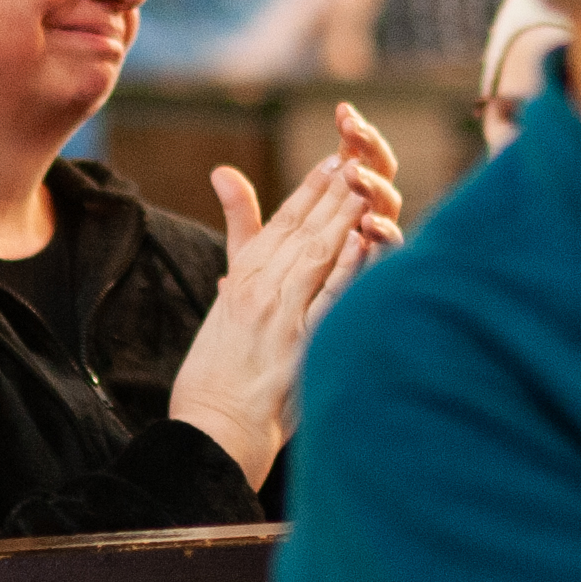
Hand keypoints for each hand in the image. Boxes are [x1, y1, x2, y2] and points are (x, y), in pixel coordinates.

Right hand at [169, 105, 407, 483]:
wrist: (213, 427)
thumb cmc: (218, 369)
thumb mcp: (223, 300)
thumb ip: (237, 239)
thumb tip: (225, 182)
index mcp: (242, 278)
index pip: (282, 222)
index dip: (310, 187)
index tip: (335, 157)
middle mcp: (259, 289)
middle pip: (303, 229)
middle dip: (334, 189)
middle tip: (360, 154)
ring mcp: (279, 316)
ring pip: (316, 255)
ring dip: (343, 216)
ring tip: (366, 182)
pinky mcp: (298, 346)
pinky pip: (328, 300)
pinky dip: (347, 267)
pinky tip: (365, 240)